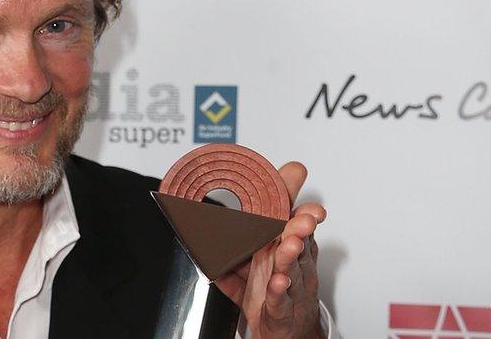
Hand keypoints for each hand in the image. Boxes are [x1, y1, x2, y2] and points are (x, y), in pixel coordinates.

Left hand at [214, 162, 326, 338]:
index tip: (300, 181)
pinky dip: (279, 291)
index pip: (293, 221)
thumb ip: (232, 243)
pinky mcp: (282, 310)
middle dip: (300, 227)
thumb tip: (204, 224)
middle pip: (298, 242)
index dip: (296, 202)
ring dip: (291, 256)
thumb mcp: (253, 263)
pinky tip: (278, 282)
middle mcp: (292, 265)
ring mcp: (291, 287)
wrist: (288, 331)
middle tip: (302, 216)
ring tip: (290, 243)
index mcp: (285, 248)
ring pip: (293, 270)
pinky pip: (281, 300)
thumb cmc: (275, 292)